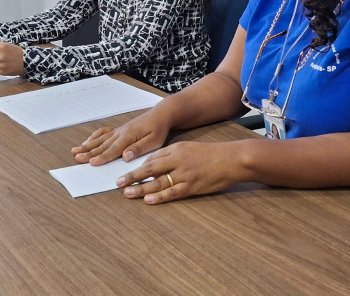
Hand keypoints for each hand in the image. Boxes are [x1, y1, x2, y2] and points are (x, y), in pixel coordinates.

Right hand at [71, 108, 170, 165]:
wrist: (160, 115)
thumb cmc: (158, 129)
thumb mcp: (154, 141)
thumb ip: (139, 148)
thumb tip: (125, 155)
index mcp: (129, 136)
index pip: (113, 149)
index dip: (102, 157)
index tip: (91, 163)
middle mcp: (120, 133)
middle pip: (102, 145)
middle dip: (88, 152)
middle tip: (76, 157)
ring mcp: (118, 130)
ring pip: (100, 139)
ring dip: (87, 145)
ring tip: (76, 151)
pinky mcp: (119, 130)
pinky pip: (103, 133)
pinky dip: (94, 137)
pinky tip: (88, 141)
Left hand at [117, 141, 240, 204]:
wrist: (231, 159)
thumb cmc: (210, 154)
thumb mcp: (189, 148)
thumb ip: (172, 155)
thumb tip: (155, 163)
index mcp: (176, 150)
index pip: (152, 158)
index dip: (137, 166)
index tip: (125, 172)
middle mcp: (177, 161)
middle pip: (150, 169)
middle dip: (132, 177)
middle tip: (118, 183)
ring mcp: (184, 174)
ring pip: (158, 183)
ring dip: (141, 189)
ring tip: (128, 193)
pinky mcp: (192, 186)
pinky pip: (172, 192)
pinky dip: (159, 197)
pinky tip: (148, 200)